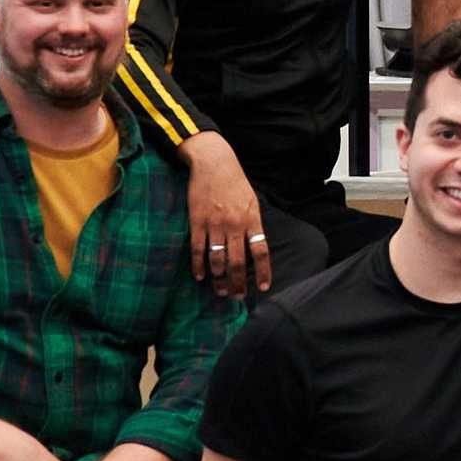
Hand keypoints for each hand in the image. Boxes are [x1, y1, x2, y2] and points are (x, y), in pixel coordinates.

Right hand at [184, 148, 271, 297]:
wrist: (214, 163)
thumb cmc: (235, 183)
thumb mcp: (252, 202)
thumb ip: (253, 224)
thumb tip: (255, 247)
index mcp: (252, 220)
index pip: (261, 252)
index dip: (263, 271)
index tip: (263, 287)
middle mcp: (235, 225)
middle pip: (238, 261)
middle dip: (238, 282)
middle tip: (237, 296)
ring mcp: (215, 224)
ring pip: (217, 258)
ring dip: (219, 278)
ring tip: (220, 290)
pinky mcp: (197, 221)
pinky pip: (198, 249)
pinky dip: (198, 265)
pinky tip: (200, 276)